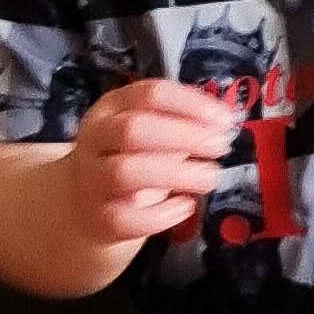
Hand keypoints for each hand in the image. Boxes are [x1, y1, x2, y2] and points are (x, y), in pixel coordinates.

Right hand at [65, 80, 233, 249]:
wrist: (89, 202)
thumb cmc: (133, 158)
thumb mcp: (152, 130)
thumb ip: (183, 124)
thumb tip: (221, 124)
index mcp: (113, 107)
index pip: (150, 94)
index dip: (191, 105)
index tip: (223, 119)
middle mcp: (96, 138)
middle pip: (132, 130)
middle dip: (182, 136)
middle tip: (219, 146)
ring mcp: (92, 178)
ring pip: (125, 172)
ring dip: (175, 173)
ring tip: (208, 177)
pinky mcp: (97, 217)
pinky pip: (124, 218)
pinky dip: (160, 215)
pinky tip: (185, 206)